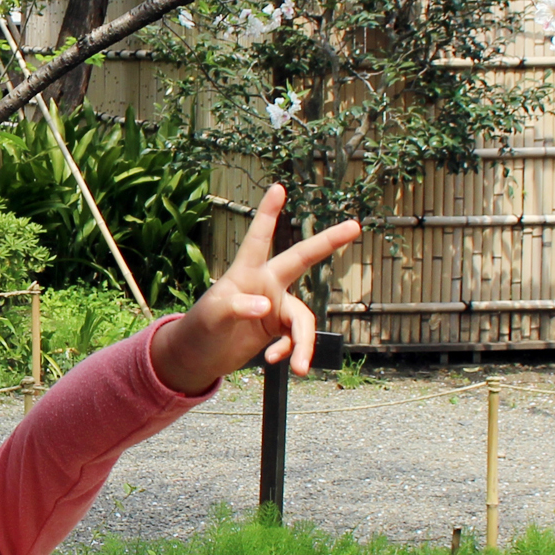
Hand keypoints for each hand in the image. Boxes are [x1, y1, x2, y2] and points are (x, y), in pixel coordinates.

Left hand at [150, 184, 360, 393]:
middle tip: (354, 224)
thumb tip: (264, 306)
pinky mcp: (279, 328)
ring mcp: (275, 306)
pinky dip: (290, 352)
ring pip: (303, 319)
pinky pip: (297, 339)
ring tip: (298, 368)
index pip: (258, 237)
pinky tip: (274, 361)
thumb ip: (236, 307)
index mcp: (246, 273)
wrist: (199, 357)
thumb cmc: (200, 329)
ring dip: (303, 344)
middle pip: (301, 259)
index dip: (269, 212)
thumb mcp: (212, 317)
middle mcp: (266, 284)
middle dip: (328, 242)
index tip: (279, 186)